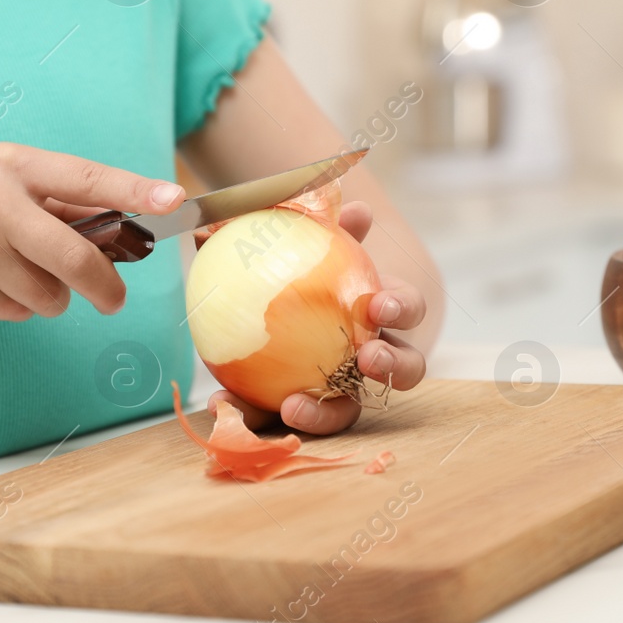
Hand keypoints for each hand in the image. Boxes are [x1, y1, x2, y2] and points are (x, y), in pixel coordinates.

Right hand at [0, 142, 184, 323]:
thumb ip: (53, 202)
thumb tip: (124, 226)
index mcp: (11, 165)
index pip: (86, 178)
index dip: (134, 191)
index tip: (174, 200)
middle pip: (78, 255)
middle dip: (104, 285)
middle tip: (112, 300)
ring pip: (51, 293)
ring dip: (45, 296)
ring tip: (5, 274)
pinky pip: (18, 311)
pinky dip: (11, 307)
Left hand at [207, 199, 428, 434]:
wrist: (258, 308)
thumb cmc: (290, 267)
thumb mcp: (292, 244)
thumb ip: (295, 225)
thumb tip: (305, 204)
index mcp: (376, 312)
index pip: (406, 308)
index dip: (402, 308)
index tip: (380, 305)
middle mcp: (369, 356)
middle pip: (403, 368)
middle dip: (395, 366)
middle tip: (368, 358)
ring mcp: (339, 392)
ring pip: (349, 412)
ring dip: (327, 415)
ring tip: (294, 406)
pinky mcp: (298, 412)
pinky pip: (276, 417)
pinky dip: (250, 414)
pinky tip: (217, 403)